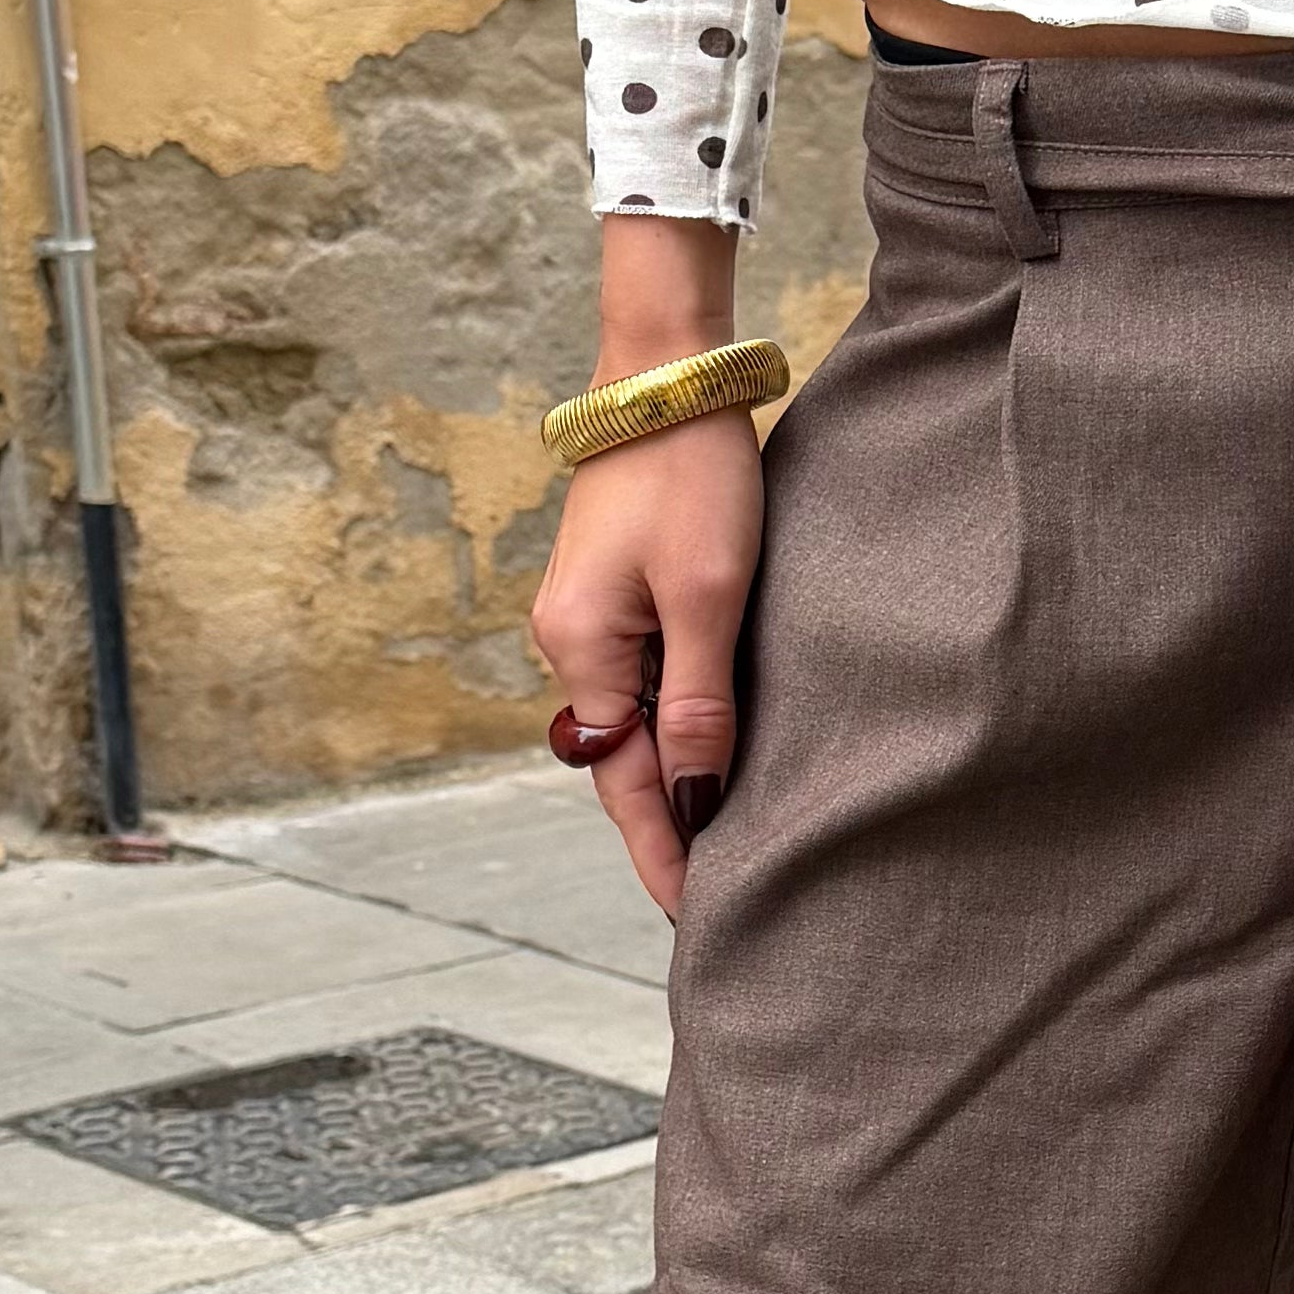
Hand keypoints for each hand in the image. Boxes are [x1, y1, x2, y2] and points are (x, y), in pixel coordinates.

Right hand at [527, 401, 766, 918]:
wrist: (668, 375)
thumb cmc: (692, 476)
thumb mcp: (710, 598)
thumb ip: (702, 704)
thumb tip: (691, 798)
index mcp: (583, 651)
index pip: (624, 784)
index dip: (663, 854)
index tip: (698, 918)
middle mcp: (570, 644)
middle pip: (621, 763)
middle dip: (665, 831)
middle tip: (718, 903)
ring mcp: (589, 618)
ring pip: (634, 725)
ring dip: (673, 781)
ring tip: (724, 847)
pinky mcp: (616, 593)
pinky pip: (646, 684)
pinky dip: (677, 728)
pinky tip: (712, 757)